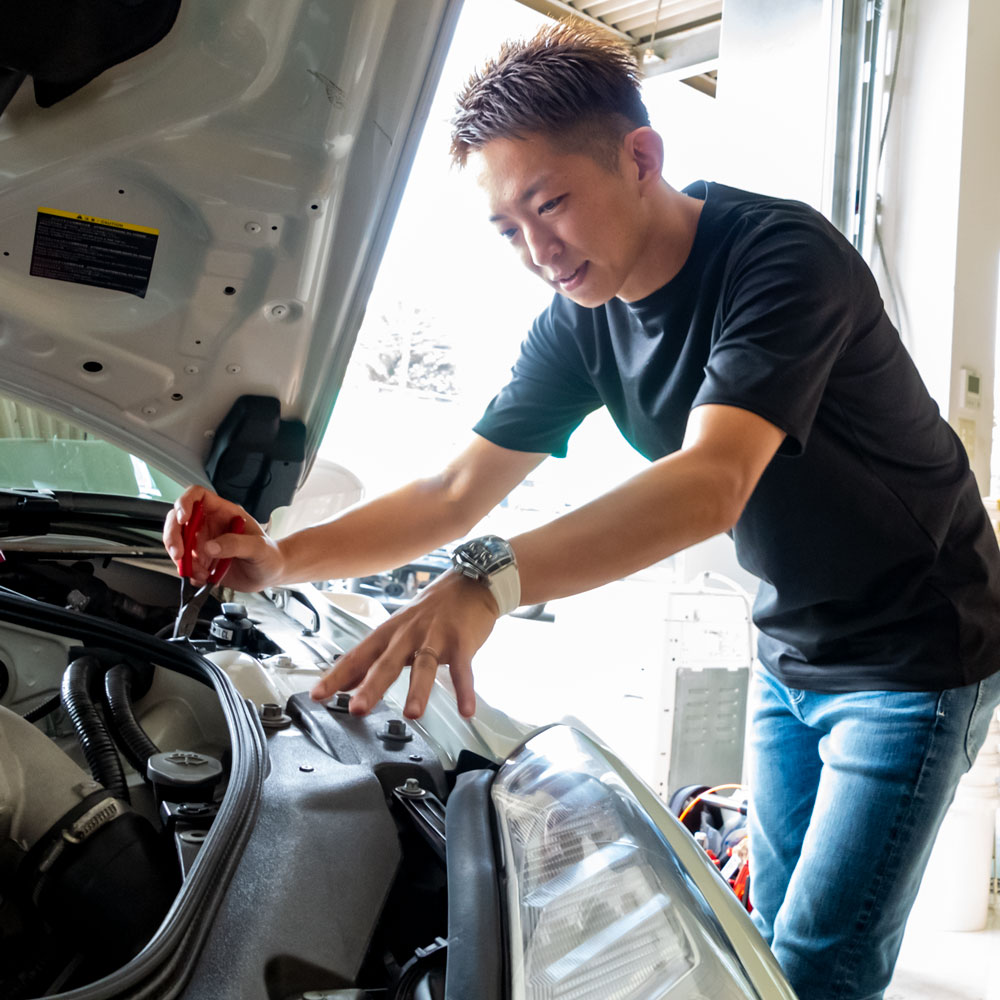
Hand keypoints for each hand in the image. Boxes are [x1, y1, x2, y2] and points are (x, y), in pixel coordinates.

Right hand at [163, 486, 284, 589]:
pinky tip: (205, 578)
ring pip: (178, 544)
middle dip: (173, 536)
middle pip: (177, 520)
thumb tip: (210, 547)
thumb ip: (236, 544)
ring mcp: (203, 543)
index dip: (185, 503)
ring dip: (183, 560)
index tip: (182, 518)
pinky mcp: (201, 561)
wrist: (270, 574)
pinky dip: (190, 573)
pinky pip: (185, 564)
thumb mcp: (259, 548)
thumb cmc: (269, 555)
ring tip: (202, 572)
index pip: (197, 496)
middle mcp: (209, 525)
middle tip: (179, 553)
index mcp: (224, 513)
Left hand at [310, 570, 498, 718]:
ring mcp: (436, 637)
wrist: (469, 583)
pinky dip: (464, 690)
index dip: (336, 676)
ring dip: (418, 690)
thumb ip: (372, 659)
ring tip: (412, 714)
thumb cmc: (432, 609)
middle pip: (387, 662)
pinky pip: (462, 669)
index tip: (318, 695)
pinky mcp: (462, 642)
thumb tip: (345, 682)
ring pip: (424, 665)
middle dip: (371, 686)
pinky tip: (466, 710)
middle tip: (357, 709)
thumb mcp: (396, 630)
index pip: (357, 656)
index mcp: (389, 633)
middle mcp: (408, 634)